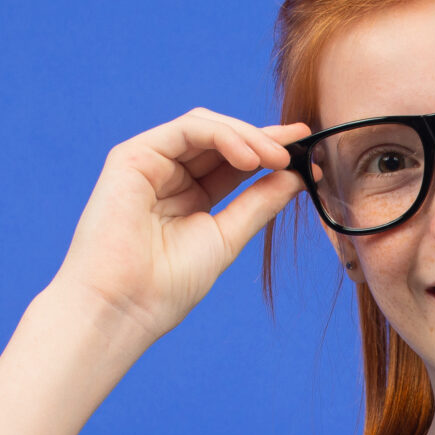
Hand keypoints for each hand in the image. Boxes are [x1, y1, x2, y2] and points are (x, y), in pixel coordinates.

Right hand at [51, 109, 309, 347]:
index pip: (235, 163)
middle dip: (264, 139)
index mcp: (190, 197)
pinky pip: (186, 130)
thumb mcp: (227, 237)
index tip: (308, 149)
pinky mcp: (132, 156)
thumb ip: (259, 203)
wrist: (125, 307)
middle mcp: (169, 175)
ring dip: (248, 137)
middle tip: (300, 146)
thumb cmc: (168, 284)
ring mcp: (150, 162)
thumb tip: (297, 176)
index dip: (270, 151)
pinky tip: (249, 158)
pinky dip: (222, 136)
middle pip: (223, 139)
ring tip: (277, 158)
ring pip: (206, 127)